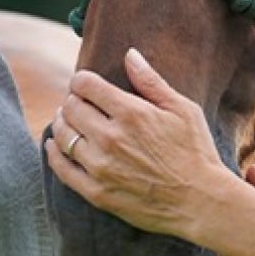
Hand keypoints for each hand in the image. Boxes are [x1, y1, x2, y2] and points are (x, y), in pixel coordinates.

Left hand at [44, 48, 232, 238]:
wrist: (200, 201)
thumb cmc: (196, 152)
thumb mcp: (183, 109)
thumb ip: (151, 82)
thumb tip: (130, 54)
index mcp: (132, 113)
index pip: (86, 85)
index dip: (82, 80)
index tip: (85, 83)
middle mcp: (111, 138)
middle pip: (71, 108)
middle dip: (73, 100)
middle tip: (79, 102)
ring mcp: (101, 167)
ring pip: (64, 136)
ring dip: (62, 123)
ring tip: (69, 120)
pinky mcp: (97, 192)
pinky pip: (62, 169)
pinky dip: (54, 153)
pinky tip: (55, 146)